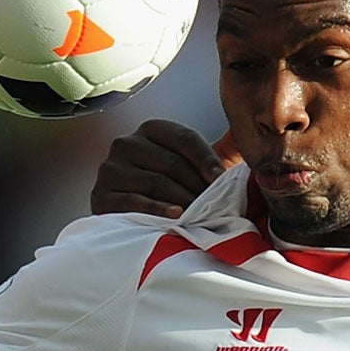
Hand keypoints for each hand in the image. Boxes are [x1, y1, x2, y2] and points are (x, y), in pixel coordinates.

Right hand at [89, 119, 236, 216]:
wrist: (130, 220)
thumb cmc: (171, 191)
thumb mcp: (192, 167)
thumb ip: (217, 151)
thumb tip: (249, 137)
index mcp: (150, 130)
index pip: (183, 138)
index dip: (205, 159)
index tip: (221, 179)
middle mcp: (125, 143)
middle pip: (170, 162)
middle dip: (197, 186)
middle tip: (215, 206)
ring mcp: (110, 169)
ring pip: (156, 182)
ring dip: (183, 200)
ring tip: (200, 215)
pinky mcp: (100, 195)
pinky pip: (135, 201)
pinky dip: (159, 209)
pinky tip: (176, 216)